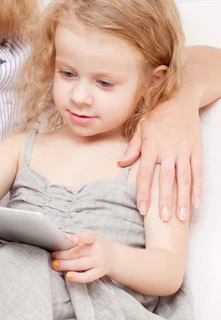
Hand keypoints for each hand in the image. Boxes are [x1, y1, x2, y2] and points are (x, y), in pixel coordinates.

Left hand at [51, 231, 113, 282]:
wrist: (113, 257)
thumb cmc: (94, 245)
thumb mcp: (88, 238)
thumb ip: (74, 238)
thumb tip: (59, 238)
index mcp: (94, 238)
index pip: (88, 237)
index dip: (80, 238)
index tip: (73, 239)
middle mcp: (98, 250)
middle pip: (78, 253)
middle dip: (63, 255)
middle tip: (53, 256)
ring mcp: (99, 262)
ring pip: (81, 264)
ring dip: (66, 265)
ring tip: (55, 264)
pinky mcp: (99, 272)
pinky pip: (88, 276)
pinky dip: (78, 277)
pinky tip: (68, 276)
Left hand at [118, 95, 202, 221]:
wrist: (180, 100)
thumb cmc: (157, 116)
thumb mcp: (140, 129)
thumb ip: (132, 148)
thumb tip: (120, 164)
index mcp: (151, 147)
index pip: (145, 174)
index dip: (143, 192)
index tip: (142, 209)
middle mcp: (168, 150)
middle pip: (165, 180)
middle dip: (164, 200)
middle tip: (162, 219)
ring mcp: (184, 151)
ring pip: (183, 178)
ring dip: (182, 199)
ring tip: (180, 217)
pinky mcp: (196, 150)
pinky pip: (198, 171)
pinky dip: (198, 187)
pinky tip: (196, 202)